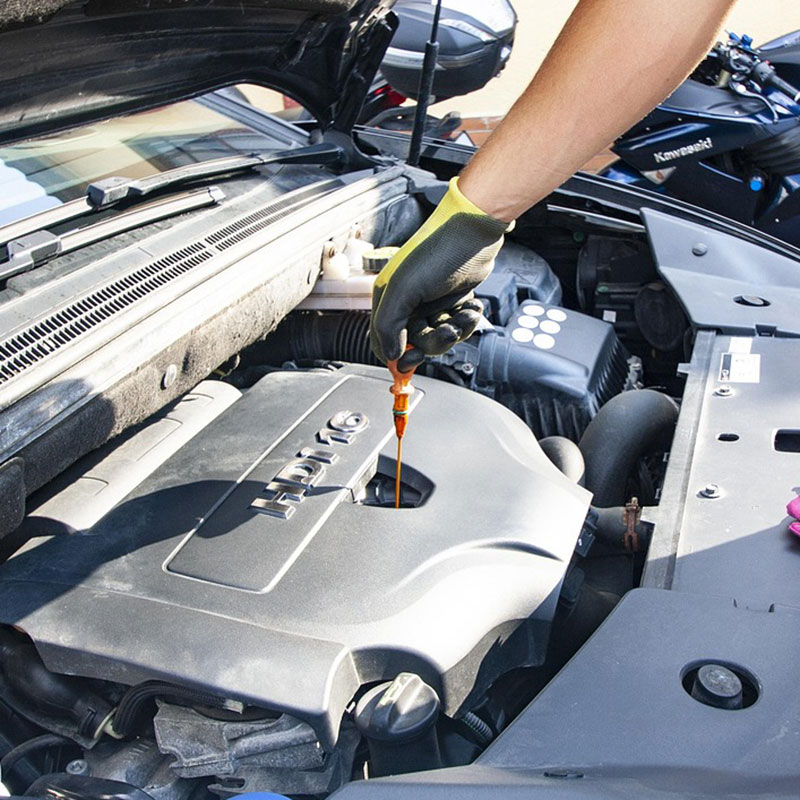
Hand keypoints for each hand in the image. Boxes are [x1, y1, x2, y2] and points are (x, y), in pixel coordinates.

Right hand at [370, 177, 509, 371]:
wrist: (474, 231)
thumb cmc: (438, 252)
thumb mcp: (405, 289)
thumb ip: (389, 324)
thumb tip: (391, 355)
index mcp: (388, 300)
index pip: (383, 342)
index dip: (398, 357)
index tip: (413, 360)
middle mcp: (407, 304)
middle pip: (416, 344)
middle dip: (435, 342)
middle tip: (448, 330)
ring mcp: (430, 303)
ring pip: (439, 337)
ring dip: (456, 330)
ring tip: (466, 314)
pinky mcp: (451, 301)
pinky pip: (455, 325)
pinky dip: (466, 320)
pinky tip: (472, 306)